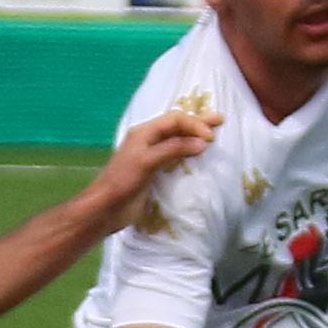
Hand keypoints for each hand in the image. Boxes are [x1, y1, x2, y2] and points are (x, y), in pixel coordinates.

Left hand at [83, 102, 217, 225]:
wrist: (106, 208)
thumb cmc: (123, 181)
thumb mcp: (147, 161)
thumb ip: (173, 149)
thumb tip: (202, 143)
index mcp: (144, 132)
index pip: (175, 120)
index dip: (194, 125)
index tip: (211, 138)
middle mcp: (148, 140)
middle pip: (177, 126)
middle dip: (198, 123)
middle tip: (220, 120)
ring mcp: (152, 155)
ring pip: (177, 139)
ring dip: (195, 136)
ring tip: (213, 134)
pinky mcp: (155, 170)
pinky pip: (176, 155)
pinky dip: (189, 151)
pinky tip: (198, 154)